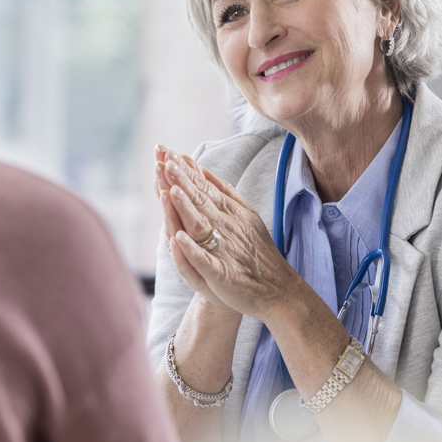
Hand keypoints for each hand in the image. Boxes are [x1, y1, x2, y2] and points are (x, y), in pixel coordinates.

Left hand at [161, 148, 303, 323]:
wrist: (276, 289)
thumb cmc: (255, 251)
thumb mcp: (245, 214)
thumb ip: (224, 191)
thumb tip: (201, 168)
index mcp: (229, 213)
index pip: (203, 188)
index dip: (185, 171)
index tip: (169, 152)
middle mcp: (226, 227)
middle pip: (200, 201)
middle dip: (182, 181)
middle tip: (166, 160)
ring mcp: (224, 250)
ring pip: (201, 226)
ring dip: (185, 208)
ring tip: (171, 191)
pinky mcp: (222, 274)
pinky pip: (205, 261)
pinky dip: (192, 250)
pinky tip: (180, 239)